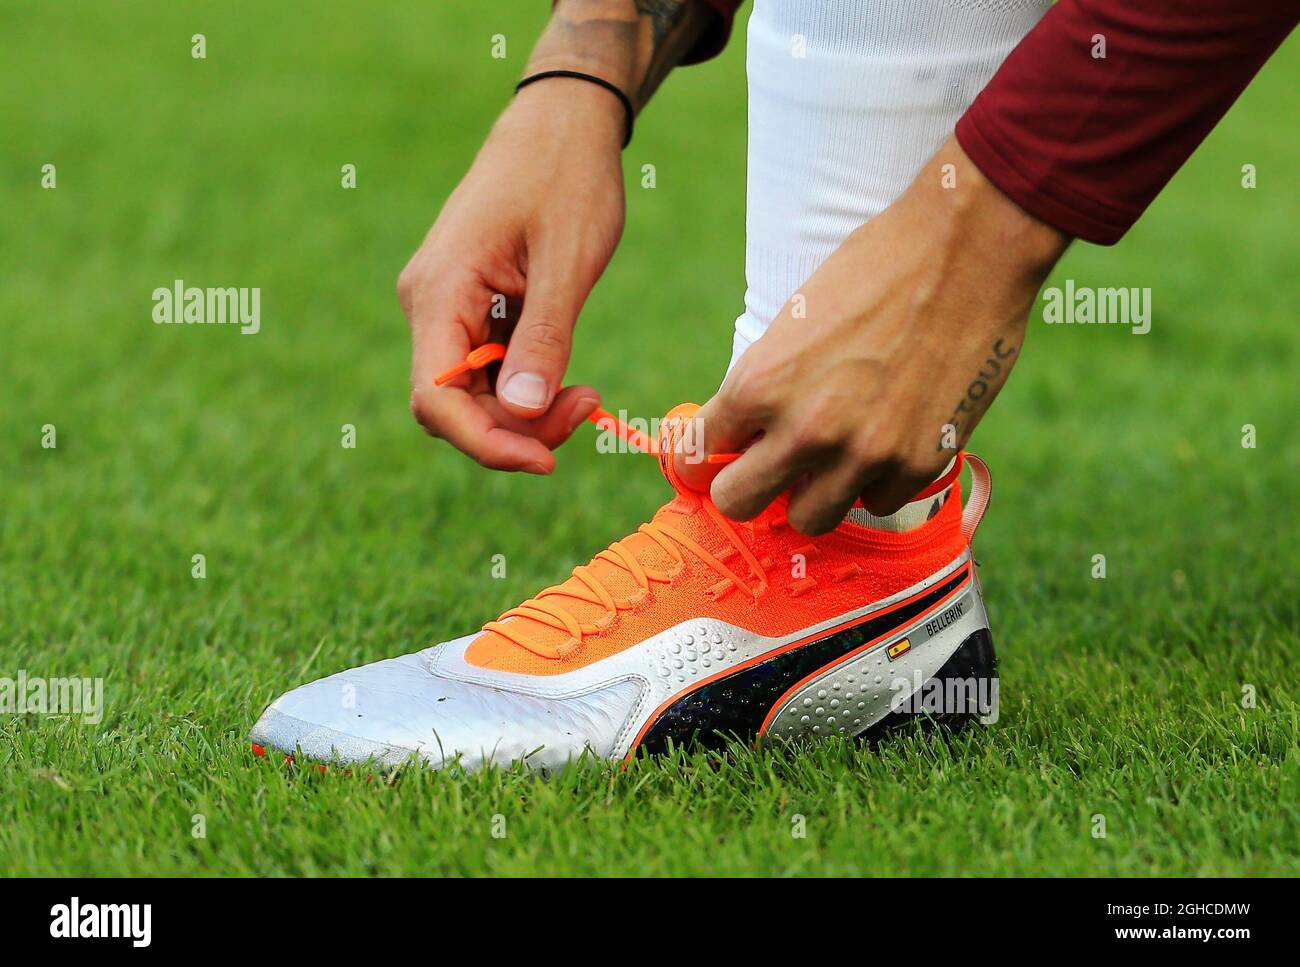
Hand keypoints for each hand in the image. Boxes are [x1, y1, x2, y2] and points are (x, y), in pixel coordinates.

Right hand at [400, 79, 625, 472]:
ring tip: (585, 393)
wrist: (561, 124)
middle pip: (454, 405)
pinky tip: (565, 378)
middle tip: (587, 408)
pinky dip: (526, 386)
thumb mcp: (567, 262)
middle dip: (517, 428)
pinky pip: (487, 369)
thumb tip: (525, 412)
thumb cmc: (567, 179)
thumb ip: (544, 339)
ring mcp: (447, 306)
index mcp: (440, 293)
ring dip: (526, 411)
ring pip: (473, 394)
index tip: (547, 460)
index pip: (436, 399)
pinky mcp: (470, 307)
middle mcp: (429, 304)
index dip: (486, 443)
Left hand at [682, 136, 1068, 533]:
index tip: (713, 459)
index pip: (697, 455)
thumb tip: (741, 434)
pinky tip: (887, 440)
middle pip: (738, 504)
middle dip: (746, 486)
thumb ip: (763, 384)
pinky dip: (876, 480)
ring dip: (813, 492)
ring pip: (808, 519)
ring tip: (831, 457)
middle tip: (765, 468)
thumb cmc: (874, 267)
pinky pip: (876, 501)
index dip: (701, 458)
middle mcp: (805, 430)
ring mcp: (864, 454)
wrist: (967, 248)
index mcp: (760, 385)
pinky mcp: (919, 463)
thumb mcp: (791, 322)